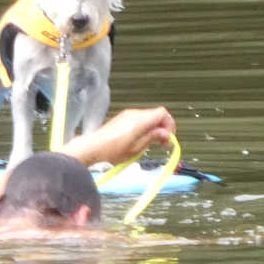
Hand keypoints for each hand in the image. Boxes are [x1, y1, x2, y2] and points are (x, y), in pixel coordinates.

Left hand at [61, 107, 175, 166]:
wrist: (93, 148)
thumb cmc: (113, 150)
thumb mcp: (137, 148)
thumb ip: (153, 138)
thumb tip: (165, 133)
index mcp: (140, 120)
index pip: (163, 113)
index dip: (170, 124)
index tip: (169, 138)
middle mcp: (134, 114)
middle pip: (156, 115)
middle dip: (163, 128)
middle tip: (164, 143)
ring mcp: (127, 115)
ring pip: (148, 117)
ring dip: (154, 128)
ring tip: (153, 144)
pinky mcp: (122, 119)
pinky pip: (140, 120)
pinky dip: (145, 128)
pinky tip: (142, 140)